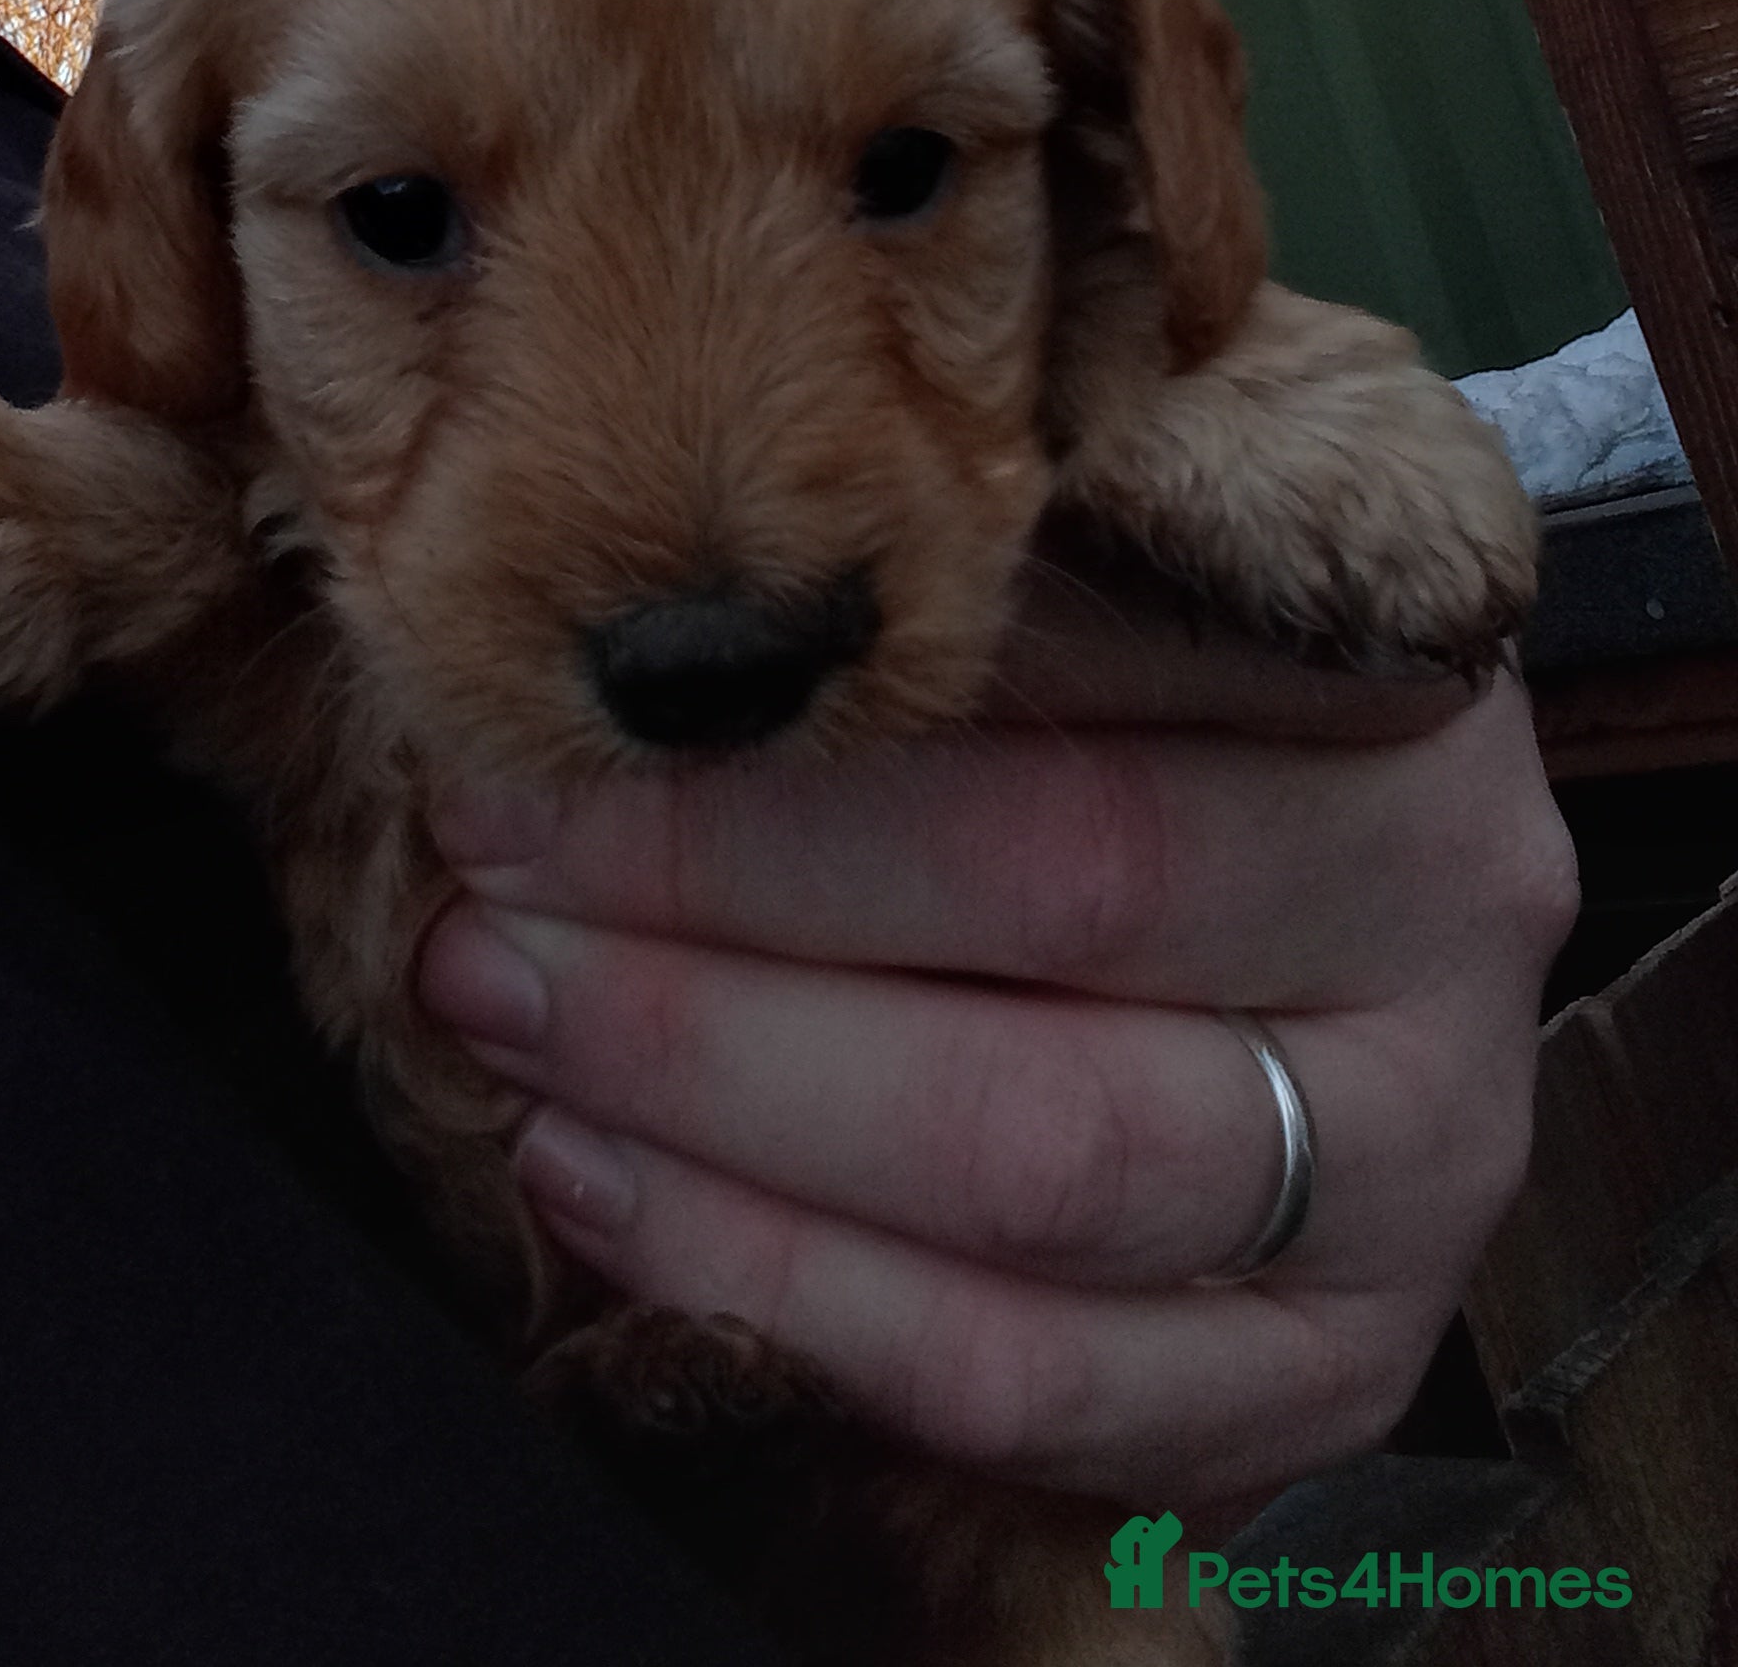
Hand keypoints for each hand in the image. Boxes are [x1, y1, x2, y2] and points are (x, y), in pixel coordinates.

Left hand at [416, 565, 1578, 1526]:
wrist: (1330, 890)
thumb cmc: (1152, 682)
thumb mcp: (1085, 550)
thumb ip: (929, 562)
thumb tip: (616, 599)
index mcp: (1388, 658)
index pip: (1072, 658)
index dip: (788, 698)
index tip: (547, 686)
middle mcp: (1445, 903)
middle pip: (1055, 898)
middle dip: (716, 894)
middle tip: (490, 871)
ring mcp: (1416, 1166)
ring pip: (1039, 1161)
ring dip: (721, 1101)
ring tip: (510, 1018)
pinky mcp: (1331, 1370)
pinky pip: (1042, 1384)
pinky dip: (793, 1297)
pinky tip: (607, 1192)